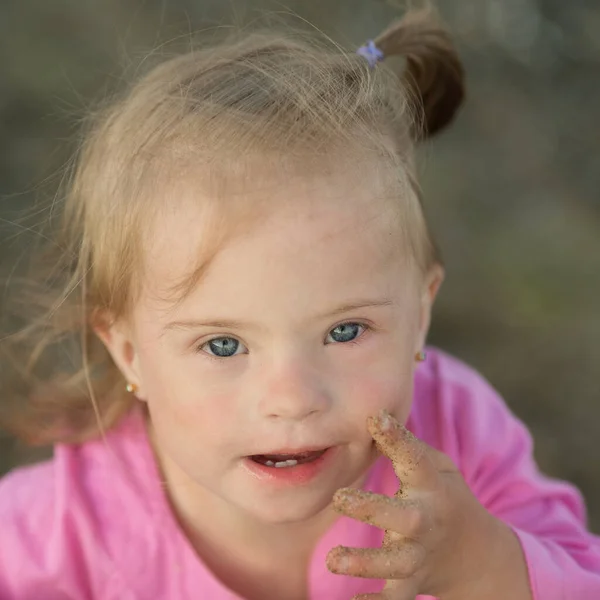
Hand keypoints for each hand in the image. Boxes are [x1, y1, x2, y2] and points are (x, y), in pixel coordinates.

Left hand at [325, 409, 511, 599]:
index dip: (396, 438)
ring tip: (332, 559)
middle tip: (341, 499)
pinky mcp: (411, 582)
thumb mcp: (436, 467)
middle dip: (372, 509)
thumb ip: (406, 446)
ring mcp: (420, 555)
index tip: (376, 419)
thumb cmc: (444, 495)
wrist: (477, 554)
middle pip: (404, 516)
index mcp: (431, 485)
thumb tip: (371, 416)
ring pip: (395, 563)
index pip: (415, 458)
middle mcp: (426, 520)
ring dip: (365, 563)